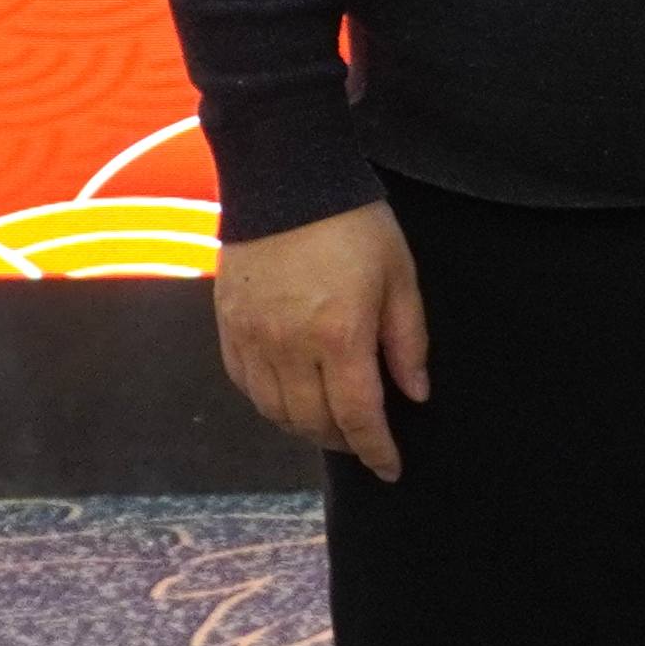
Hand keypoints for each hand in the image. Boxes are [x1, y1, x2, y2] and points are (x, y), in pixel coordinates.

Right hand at [211, 202, 428, 480]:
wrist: (285, 177)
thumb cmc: (352, 222)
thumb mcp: (399, 275)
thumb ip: (408, 340)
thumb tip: (415, 394)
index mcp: (340, 335)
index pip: (358, 416)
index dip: (376, 450)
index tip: (390, 468)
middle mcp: (290, 347)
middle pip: (314, 421)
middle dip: (344, 441)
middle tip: (364, 440)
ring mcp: (254, 339)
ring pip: (276, 411)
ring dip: (305, 427)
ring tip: (329, 422)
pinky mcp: (229, 326)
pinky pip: (246, 386)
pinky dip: (270, 403)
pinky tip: (289, 397)